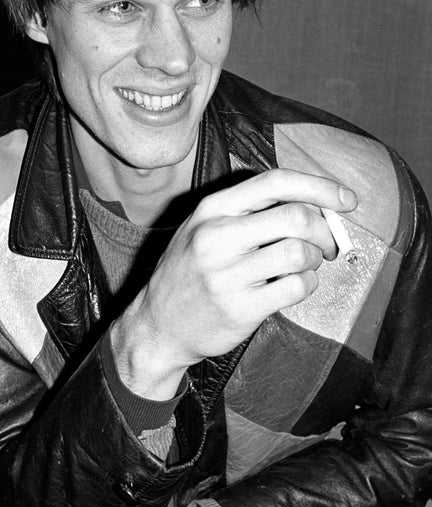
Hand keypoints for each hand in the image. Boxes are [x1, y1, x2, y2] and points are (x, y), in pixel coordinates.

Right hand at [111, 169, 355, 397]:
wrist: (158, 324)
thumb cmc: (191, 269)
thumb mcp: (205, 227)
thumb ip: (250, 211)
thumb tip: (316, 203)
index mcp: (212, 208)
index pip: (275, 182)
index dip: (319, 186)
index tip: (347, 199)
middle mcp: (217, 236)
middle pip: (295, 217)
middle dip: (325, 229)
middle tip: (327, 243)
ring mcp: (226, 274)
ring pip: (300, 253)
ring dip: (316, 259)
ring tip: (305, 266)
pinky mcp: (240, 308)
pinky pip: (296, 288)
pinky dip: (308, 285)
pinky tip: (294, 287)